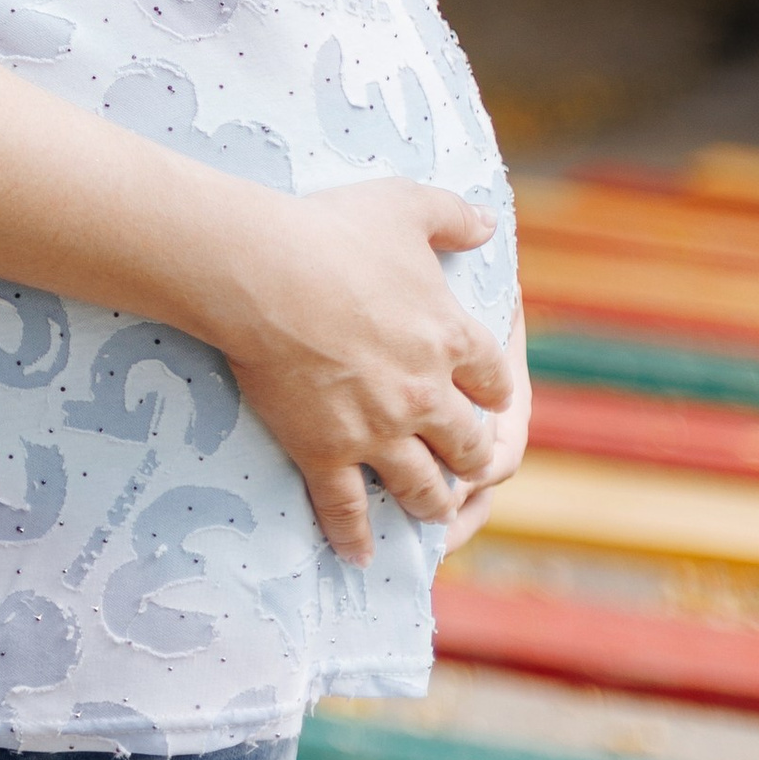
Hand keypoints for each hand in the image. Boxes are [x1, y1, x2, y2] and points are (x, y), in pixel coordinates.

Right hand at [212, 180, 514, 565]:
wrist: (262, 272)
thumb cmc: (333, 231)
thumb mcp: (404, 203)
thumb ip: (454, 215)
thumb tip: (492, 223)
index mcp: (451, 338)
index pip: (496, 382)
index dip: (495, 393)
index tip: (487, 399)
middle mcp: (426, 396)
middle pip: (470, 447)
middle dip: (473, 458)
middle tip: (466, 463)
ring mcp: (377, 431)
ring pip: (423, 490)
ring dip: (431, 502)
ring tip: (428, 508)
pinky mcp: (326, 453)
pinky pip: (347, 510)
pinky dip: (355, 537)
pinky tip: (360, 556)